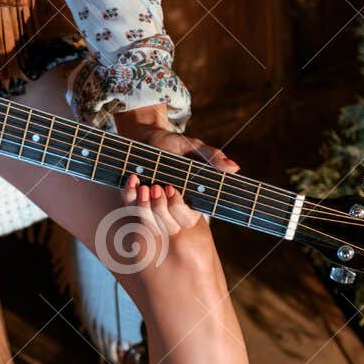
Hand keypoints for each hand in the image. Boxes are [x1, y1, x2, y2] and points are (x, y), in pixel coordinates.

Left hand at [114, 101, 238, 233]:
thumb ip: (212, 157)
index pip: (188, 219)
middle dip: (161, 210)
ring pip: (148, 223)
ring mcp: (151, 208)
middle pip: (169, 227)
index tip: (171, 189)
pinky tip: (133, 179)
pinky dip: (129, 195)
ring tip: (145, 186)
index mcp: (190, 201)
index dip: (178, 209)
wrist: (147, 137)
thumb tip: (234, 168)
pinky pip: (129, 207)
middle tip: (158, 186)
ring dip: (144, 207)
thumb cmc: (174, 144)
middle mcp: (171, 210)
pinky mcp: (134, 200)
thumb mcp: (193, 147)